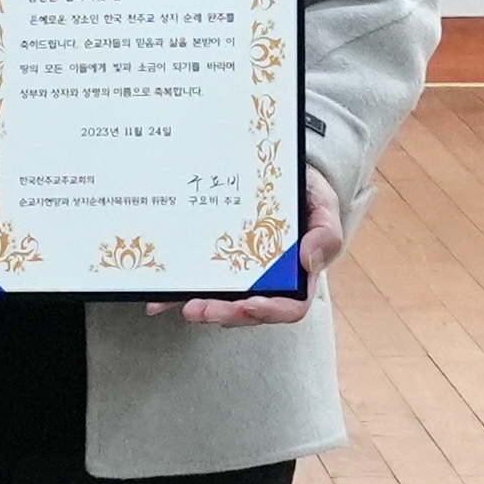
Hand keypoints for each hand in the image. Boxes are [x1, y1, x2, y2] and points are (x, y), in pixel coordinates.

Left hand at [153, 168, 344, 327]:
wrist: (276, 170)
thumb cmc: (304, 191)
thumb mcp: (323, 204)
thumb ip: (326, 232)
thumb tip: (309, 261)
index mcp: (297, 275)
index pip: (289, 306)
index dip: (269, 311)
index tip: (250, 304)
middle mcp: (267, 281)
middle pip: (248, 310)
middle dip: (225, 313)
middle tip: (201, 309)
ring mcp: (239, 274)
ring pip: (221, 302)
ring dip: (200, 308)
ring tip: (182, 305)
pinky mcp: (214, 264)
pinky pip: (196, 283)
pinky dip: (176, 295)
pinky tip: (157, 301)